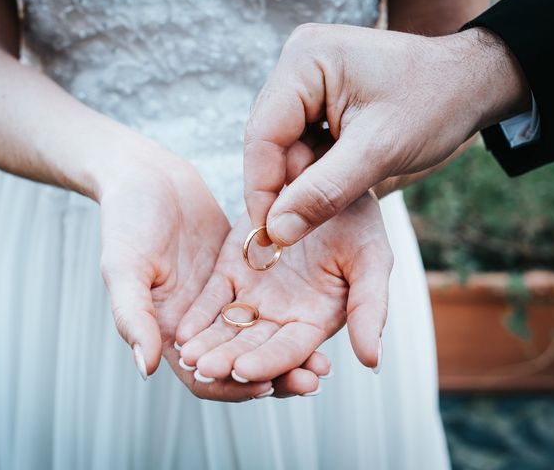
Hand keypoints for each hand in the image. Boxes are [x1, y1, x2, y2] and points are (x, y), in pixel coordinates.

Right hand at [99, 143, 329, 400]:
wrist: (146, 176)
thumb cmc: (125, 219)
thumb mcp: (123, 266)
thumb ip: (133, 316)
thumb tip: (145, 368)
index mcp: (167, 332)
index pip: (205, 380)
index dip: (234, 388)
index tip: (267, 384)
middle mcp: (197, 325)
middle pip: (240, 364)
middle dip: (275, 377)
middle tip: (312, 380)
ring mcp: (220, 301)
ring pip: (259, 339)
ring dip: (288, 354)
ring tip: (323, 363)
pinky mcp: (239, 276)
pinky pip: (267, 305)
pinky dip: (288, 317)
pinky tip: (319, 320)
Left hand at [175, 192, 391, 391]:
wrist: (327, 183)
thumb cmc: (358, 222)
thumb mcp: (371, 259)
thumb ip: (369, 307)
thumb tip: (372, 361)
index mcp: (316, 319)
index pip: (291, 349)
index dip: (269, 361)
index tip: (244, 370)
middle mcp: (282, 314)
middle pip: (253, 346)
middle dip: (228, 360)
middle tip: (204, 370)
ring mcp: (254, 295)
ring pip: (228, 328)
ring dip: (207, 343)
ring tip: (186, 356)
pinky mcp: (231, 272)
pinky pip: (213, 298)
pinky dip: (198, 315)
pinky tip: (181, 329)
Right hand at [243, 24, 530, 245]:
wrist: (468, 83)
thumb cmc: (435, 103)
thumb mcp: (378, 152)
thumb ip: (323, 193)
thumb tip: (276, 232)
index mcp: (306, 61)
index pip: (262, 134)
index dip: (261, 188)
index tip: (267, 235)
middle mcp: (297, 62)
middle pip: (267, 139)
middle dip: (282, 186)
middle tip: (291, 230)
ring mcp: (305, 76)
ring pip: (282, 144)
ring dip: (299, 179)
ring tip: (324, 201)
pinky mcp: (316, 93)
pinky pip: (299, 140)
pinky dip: (312, 168)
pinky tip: (333, 180)